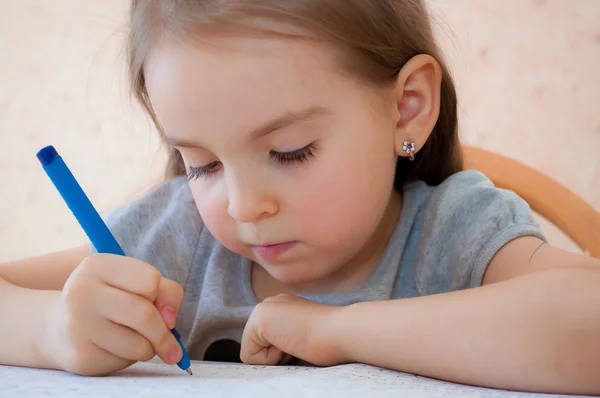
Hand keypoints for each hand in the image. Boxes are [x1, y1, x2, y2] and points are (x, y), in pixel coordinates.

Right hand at [39, 254, 183, 375]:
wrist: (58, 328)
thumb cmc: (109, 300)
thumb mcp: (134, 283)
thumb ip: (165, 292)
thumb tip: (170, 321)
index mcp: (97, 266)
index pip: (151, 280)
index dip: (159, 294)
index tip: (153, 300)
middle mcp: (82, 292)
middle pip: (145, 314)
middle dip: (163, 331)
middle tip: (168, 337)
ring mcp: (78, 325)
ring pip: (139, 344)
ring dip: (149, 346)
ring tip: (136, 339)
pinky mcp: (81, 355)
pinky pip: (125, 360)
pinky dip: (131, 357)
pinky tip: (115, 347)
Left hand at [240, 294, 346, 365]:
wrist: (342, 331)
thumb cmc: (332, 339)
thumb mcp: (304, 334)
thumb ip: (287, 336)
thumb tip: (276, 352)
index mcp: (282, 306)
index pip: (266, 342)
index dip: (283, 353)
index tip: (303, 340)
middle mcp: (270, 303)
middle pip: (256, 346)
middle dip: (275, 353)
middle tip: (299, 341)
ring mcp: (263, 308)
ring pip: (252, 351)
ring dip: (274, 356)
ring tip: (296, 341)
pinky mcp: (259, 319)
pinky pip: (249, 356)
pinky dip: (270, 359)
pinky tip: (289, 344)